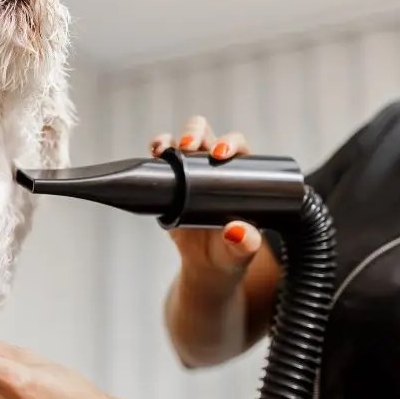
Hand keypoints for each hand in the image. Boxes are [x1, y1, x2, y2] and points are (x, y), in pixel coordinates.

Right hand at [149, 115, 262, 287]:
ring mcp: (191, 171)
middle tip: (189, 147)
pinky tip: (153, 154)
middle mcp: (215, 165)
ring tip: (163, 149)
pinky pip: (161, 159)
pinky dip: (156, 151)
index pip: (237, 145)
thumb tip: (237, 231)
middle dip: (195, 133)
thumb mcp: (242, 251)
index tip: (220, 153)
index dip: (229, 142)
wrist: (207, 265)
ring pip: (180, 140)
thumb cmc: (231, 254)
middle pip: (206, 133)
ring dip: (171, 138)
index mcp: (240, 174)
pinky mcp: (171, 181)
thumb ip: (246, 244)